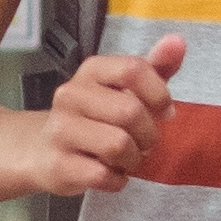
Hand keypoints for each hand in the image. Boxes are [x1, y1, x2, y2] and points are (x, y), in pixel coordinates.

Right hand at [31, 40, 182, 194]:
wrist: (42, 148)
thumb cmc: (96, 116)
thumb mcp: (125, 88)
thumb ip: (154, 67)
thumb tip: (178, 41)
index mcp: (92, 71)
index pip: (133, 69)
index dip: (159, 94)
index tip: (165, 111)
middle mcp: (71, 95)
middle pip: (130, 112)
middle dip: (148, 134)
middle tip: (142, 142)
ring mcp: (61, 130)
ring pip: (118, 145)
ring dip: (133, 159)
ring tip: (125, 158)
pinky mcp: (58, 164)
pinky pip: (104, 176)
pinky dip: (116, 180)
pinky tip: (108, 173)